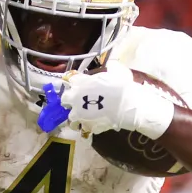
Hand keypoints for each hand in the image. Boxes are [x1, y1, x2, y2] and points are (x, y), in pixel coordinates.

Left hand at [60, 66, 176, 138]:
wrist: (127, 105)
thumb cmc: (121, 85)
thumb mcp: (116, 70)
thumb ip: (109, 68)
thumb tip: (111, 65)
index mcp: (79, 82)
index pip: (69, 79)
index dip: (74, 82)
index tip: (78, 83)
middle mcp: (75, 98)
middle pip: (64, 99)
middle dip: (70, 100)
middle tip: (78, 101)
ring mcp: (79, 114)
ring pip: (71, 117)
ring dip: (76, 117)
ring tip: (84, 117)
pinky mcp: (86, 126)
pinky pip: (84, 128)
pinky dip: (88, 127)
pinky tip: (94, 124)